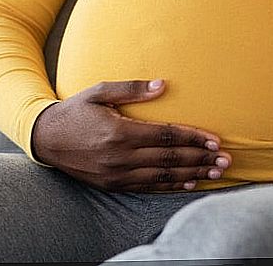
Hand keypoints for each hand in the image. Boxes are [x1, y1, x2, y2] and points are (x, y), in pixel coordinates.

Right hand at [30, 79, 231, 192]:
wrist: (46, 139)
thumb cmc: (75, 110)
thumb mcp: (98, 91)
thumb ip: (131, 89)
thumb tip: (163, 84)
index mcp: (119, 132)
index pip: (165, 137)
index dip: (193, 138)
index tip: (215, 140)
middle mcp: (120, 157)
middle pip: (169, 159)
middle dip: (200, 158)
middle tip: (226, 160)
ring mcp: (116, 174)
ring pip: (162, 177)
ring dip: (192, 174)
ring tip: (215, 173)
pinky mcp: (113, 185)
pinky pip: (148, 187)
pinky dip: (171, 186)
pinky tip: (189, 183)